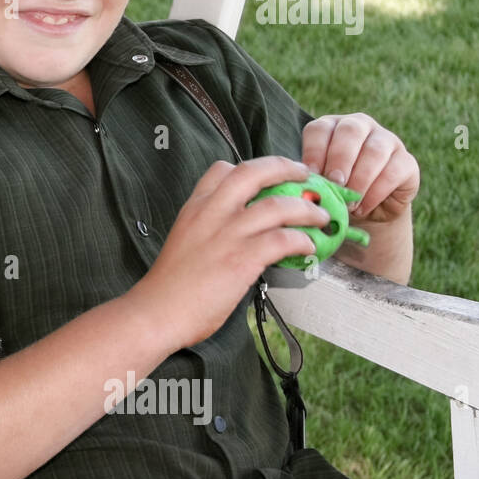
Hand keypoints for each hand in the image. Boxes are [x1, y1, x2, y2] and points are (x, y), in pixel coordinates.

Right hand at [126, 156, 329, 349]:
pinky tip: (308, 247)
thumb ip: (209, 229)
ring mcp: (228, 234)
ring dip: (306, 209)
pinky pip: (283, 239)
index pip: (222, 169)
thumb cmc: (169, 286)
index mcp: (194, 207)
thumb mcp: (184, 241)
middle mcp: (211, 212)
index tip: (268, 176)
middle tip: (304, 174)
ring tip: (320, 216)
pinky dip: (302, 240)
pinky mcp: (243, 258)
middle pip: (253, 172)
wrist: (158, 311)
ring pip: (278, 205)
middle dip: (285, 168)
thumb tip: (241, 235)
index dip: (249, 168)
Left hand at [300, 113, 419, 224]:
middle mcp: (360, 127)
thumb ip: (313, 178)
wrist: (366, 213)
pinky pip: (393, 172)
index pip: (320, 129)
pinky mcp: (407, 161)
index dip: (314, 150)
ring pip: (375, 151)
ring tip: (348, 202)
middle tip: (334, 183)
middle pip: (350, 131)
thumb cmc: (334, 192)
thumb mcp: (320, 183)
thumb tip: (305, 182)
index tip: (310, 174)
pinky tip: (362, 207)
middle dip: (340, 159)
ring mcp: (387, 140)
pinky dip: (375, 192)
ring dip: (359, 179)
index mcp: (332, 127)